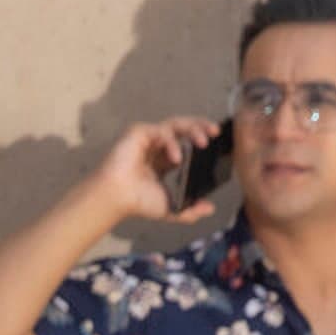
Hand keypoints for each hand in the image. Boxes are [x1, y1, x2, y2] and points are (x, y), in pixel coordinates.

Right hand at [86, 115, 226, 226]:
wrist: (118, 198)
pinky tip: (176, 158)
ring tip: (204, 141)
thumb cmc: (138, 202)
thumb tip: (210, 209)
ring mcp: (148, 137)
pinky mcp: (138, 132)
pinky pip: (161, 131)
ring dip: (192, 129)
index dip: (202, 137)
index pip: (187, 141)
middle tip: (215, 132)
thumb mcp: (171, 207)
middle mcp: (157, 145)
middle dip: (201, 126)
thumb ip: (191, 210)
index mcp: (165, 158)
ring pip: (175, 124)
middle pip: (184, 128)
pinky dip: (172, 142)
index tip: (218, 141)